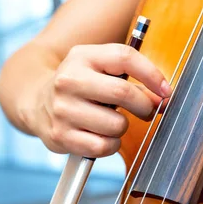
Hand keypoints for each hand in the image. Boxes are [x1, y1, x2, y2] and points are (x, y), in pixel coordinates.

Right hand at [30, 43, 171, 157]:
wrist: (36, 102)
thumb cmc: (82, 86)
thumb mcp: (101, 70)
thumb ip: (132, 79)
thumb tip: (164, 98)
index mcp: (83, 56)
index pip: (124, 57)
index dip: (152, 75)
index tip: (166, 91)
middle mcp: (69, 80)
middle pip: (123, 93)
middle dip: (144, 106)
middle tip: (146, 111)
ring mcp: (62, 109)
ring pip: (116, 124)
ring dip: (123, 127)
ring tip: (112, 122)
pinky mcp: (60, 135)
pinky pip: (103, 146)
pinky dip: (111, 145)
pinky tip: (102, 136)